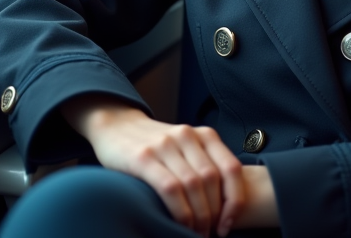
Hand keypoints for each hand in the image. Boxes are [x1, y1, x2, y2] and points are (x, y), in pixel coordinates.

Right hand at [61, 95, 246, 235]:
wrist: (116, 125)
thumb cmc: (155, 145)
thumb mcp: (186, 148)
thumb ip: (204, 165)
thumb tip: (226, 207)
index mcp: (203, 135)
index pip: (231, 169)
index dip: (235, 200)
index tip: (228, 224)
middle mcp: (186, 136)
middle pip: (212, 180)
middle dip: (214, 214)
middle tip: (209, 233)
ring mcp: (164, 145)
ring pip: (193, 185)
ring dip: (198, 216)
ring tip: (195, 233)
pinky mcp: (143, 157)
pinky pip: (170, 187)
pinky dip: (179, 211)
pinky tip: (180, 224)